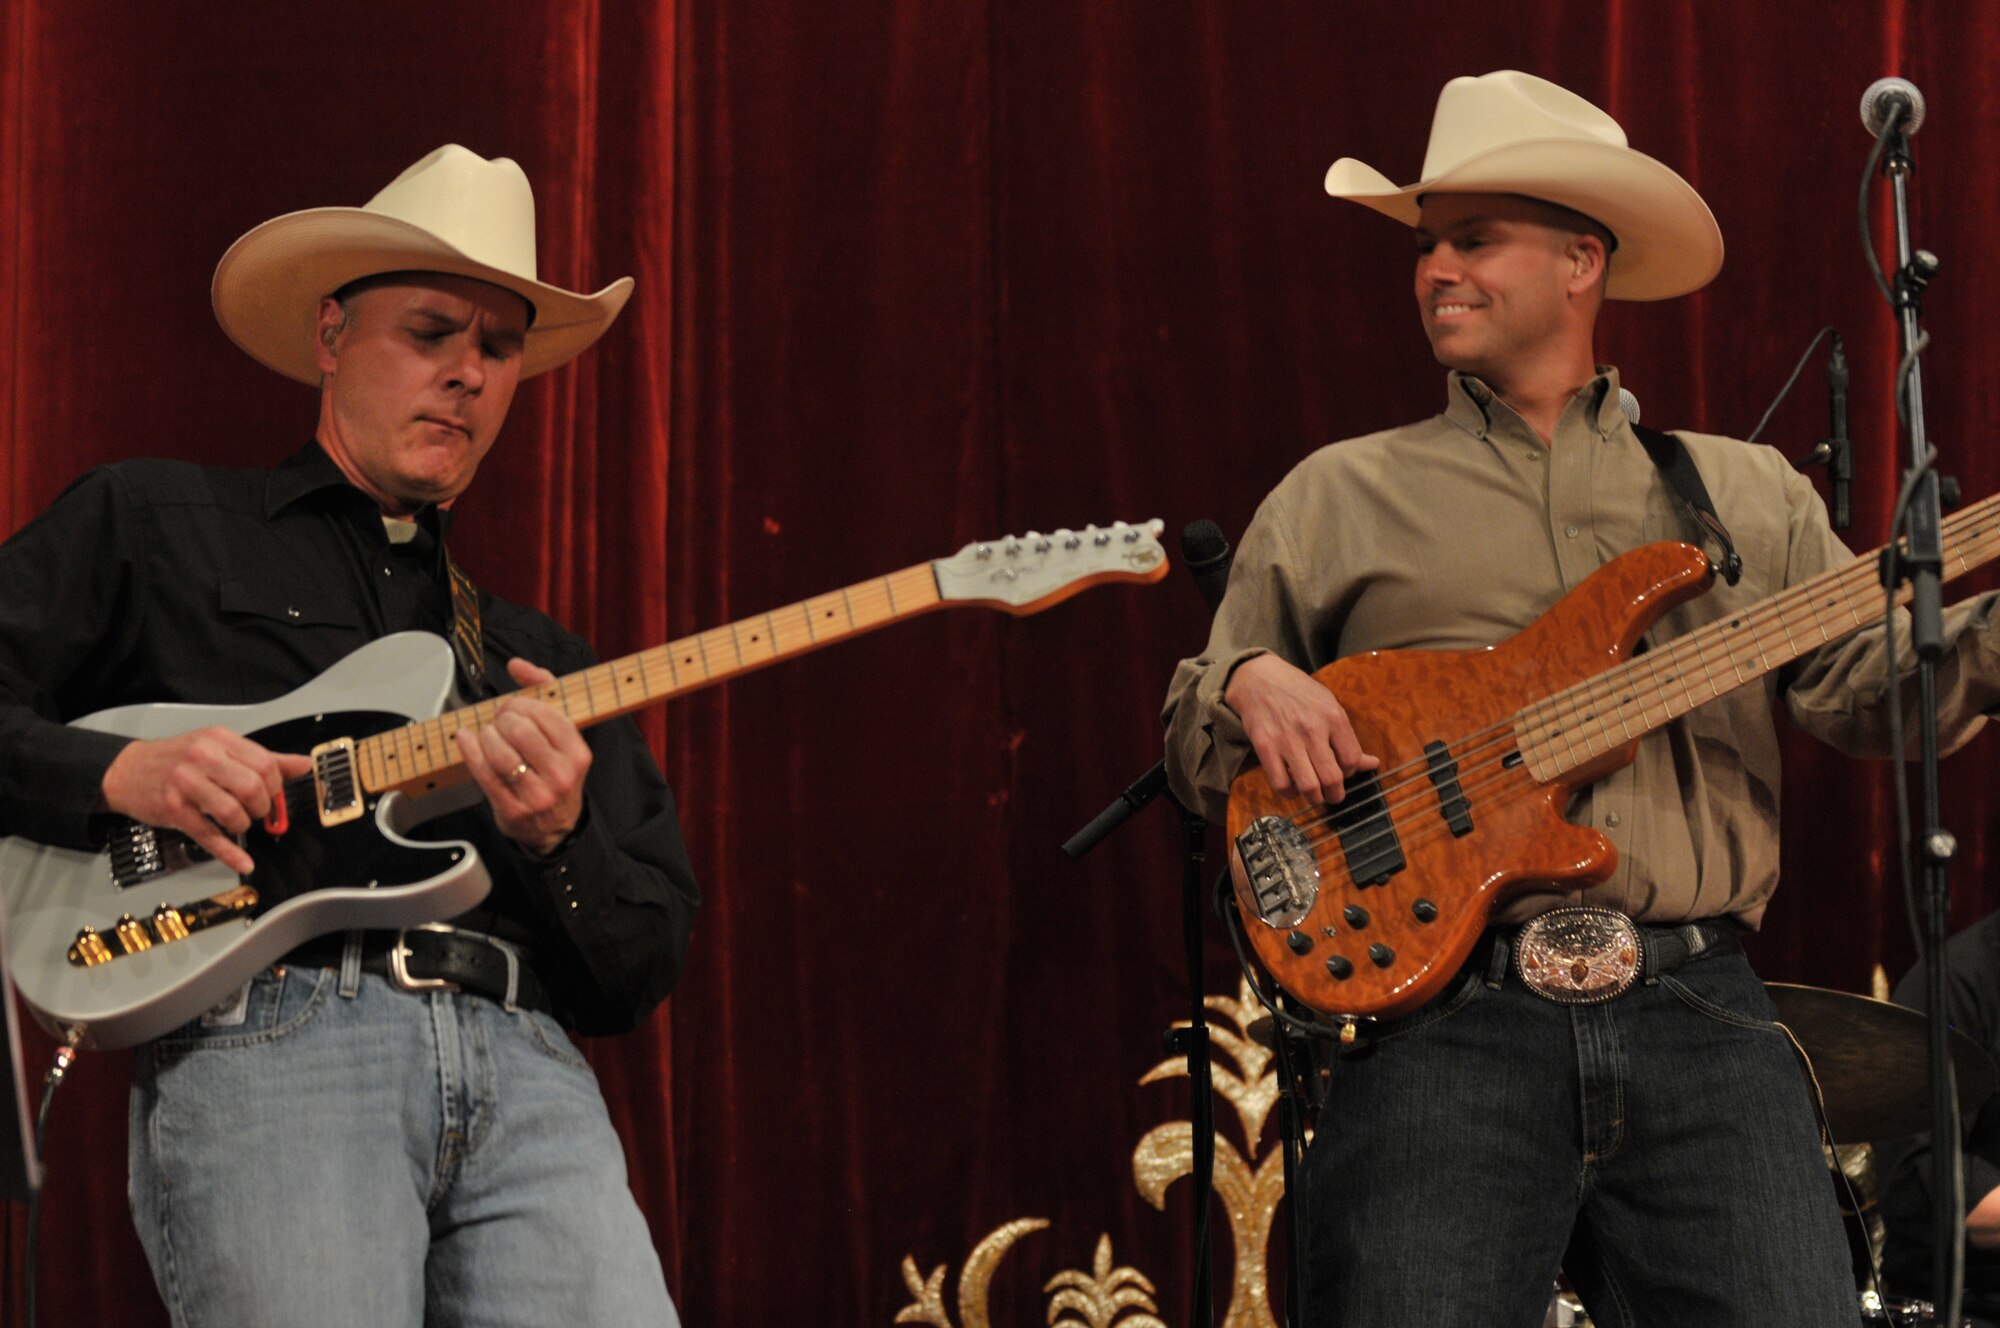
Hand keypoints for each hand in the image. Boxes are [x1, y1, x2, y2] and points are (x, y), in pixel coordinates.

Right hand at [99, 730, 312, 874]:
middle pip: (252, 787)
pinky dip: (230, 853)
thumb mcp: (219, 748)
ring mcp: (185, 784)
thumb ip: (264, 757)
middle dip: (261, 806)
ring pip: (232, 812)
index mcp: (219, 740)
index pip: (265, 763)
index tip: (273, 794)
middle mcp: (202, 758)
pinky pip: (209, 836)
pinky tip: (243, 861)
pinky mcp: (173, 810)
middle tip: (256, 811)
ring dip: (244, 825)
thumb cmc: (177, 760)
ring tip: (239, 822)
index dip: (276, 785)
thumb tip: (303, 765)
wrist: (127, 770)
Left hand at [453, 657, 592, 855]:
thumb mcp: (562, 736)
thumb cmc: (555, 774)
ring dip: (486, 735)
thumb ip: (544, 692)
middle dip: (502, 718)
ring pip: (500, 752)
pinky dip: (469, 750)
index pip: (545, 715)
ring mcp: (537, 795)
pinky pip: (484, 773)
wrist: (555, 827)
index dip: (520, 704)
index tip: (511, 707)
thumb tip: (517, 665)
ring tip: (487, 734)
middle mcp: (561, 775)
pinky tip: (466, 738)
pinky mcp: (513, 809)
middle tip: (498, 720)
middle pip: (520, 730)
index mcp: (578, 753)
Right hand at [1223, 653, 1378, 803]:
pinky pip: (1281, 784)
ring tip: (1314, 795)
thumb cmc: (1299, 693)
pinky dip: (1289, 793)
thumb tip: (1373, 764)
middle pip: (1333, 778)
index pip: (1352, 760)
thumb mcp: (1329, 706)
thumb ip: (1348, 738)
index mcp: (1333, 717)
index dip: (1350, 773)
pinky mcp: (1265, 747)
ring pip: (1308, 786)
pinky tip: (1292, 787)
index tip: (1343, 773)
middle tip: (1332, 795)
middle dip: (1335, 795)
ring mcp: (1287, 739)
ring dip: (1315, 798)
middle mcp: (1312, 729)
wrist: (1260, 679)